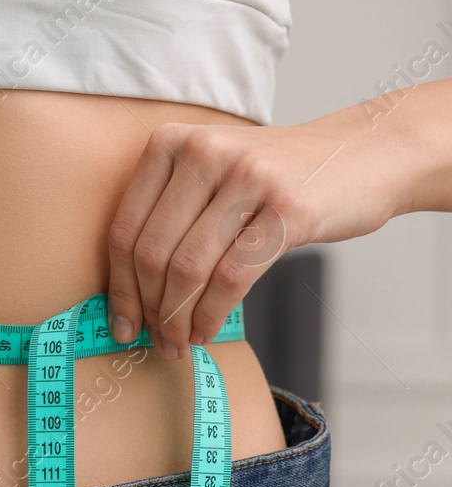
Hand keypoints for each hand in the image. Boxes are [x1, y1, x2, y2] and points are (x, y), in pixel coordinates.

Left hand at [105, 115, 403, 356]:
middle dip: (148, 311)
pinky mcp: (287, 208)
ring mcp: (247, 177)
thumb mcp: (213, 173)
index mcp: (170, 142)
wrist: (366, 154)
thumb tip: (128, 296)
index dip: (119, 288)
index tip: (120, 325)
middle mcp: (203, 152)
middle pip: (152, 254)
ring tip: (179, 343)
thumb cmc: (277, 177)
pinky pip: (231, 278)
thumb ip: (169, 215)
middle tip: (155, 342)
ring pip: (188, 269)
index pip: (124, 230)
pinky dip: (211, 314)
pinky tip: (206, 330)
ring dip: (177, 320)